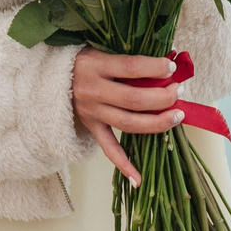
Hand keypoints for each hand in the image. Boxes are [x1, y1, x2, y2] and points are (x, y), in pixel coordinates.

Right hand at [73, 49, 183, 186]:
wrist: (51, 80)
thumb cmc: (83, 62)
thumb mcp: (100, 51)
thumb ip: (128, 61)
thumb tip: (166, 65)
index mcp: (95, 65)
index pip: (130, 67)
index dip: (154, 67)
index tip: (171, 67)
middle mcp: (93, 91)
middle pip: (133, 99)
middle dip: (162, 97)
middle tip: (179, 92)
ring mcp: (92, 113)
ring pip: (128, 124)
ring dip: (156, 123)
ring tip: (177, 117)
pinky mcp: (91, 128)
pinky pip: (108, 149)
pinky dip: (124, 165)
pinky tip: (139, 179)